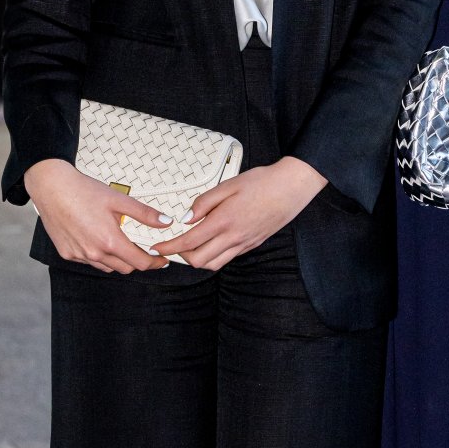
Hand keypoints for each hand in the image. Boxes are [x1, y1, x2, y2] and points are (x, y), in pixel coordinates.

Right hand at [23, 158, 170, 273]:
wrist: (52, 188)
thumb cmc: (83, 191)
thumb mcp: (119, 200)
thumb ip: (145, 214)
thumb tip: (166, 222)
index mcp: (110, 241)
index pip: (140, 263)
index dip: (154, 263)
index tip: (161, 259)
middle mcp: (94, 253)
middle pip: (125, 268)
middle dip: (137, 262)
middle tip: (143, 250)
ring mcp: (79, 255)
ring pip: (107, 267)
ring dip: (118, 260)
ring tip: (120, 244)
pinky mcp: (67, 254)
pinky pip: (89, 262)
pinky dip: (99, 256)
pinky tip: (98, 241)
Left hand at [170, 158, 326, 271]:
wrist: (291, 189)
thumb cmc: (262, 183)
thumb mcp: (228, 184)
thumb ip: (204, 202)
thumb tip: (187, 217)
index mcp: (223, 221)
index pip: (188, 242)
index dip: (168, 248)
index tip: (157, 248)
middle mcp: (233, 237)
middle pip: (198, 260)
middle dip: (180, 256)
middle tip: (172, 244)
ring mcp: (243, 244)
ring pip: (213, 264)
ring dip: (197, 259)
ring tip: (190, 246)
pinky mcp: (251, 245)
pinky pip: (227, 258)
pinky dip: (213, 255)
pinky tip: (211, 243)